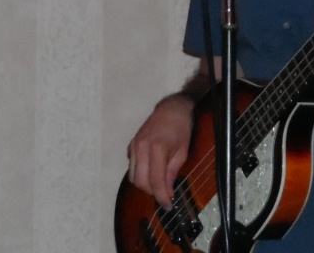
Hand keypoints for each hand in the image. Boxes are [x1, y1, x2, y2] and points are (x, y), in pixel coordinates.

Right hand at [127, 94, 195, 208]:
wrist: (171, 108)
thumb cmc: (181, 129)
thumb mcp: (182, 152)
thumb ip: (172, 173)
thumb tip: (167, 193)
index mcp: (156, 149)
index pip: (155, 181)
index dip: (161, 197)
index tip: (168, 206)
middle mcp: (140, 148)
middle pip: (140, 181)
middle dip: (152, 192)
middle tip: (165, 194)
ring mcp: (133, 146)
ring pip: (132, 176)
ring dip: (144, 185)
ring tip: (158, 184)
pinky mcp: (131, 144)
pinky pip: (131, 166)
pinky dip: (139, 173)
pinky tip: (150, 170)